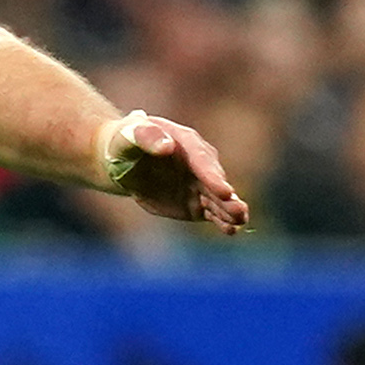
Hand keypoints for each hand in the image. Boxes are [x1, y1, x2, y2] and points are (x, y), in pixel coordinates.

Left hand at [103, 112, 249, 234]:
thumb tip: (167, 146)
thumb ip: (147, 138)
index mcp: (186, 142)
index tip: (224, 191)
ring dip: (230, 211)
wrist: (124, 160)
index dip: (212, 176)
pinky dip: (221, 221)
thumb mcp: (130, 135)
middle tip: (240, 210)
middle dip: (227, 197)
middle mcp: (199, 163)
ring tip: (241, 221)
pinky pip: (211, 212)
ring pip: (218, 199)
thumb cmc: (126, 141)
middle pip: (215, 181)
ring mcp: (199, 183)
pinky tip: (231, 230)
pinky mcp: (196, 202)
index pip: (202, 160)